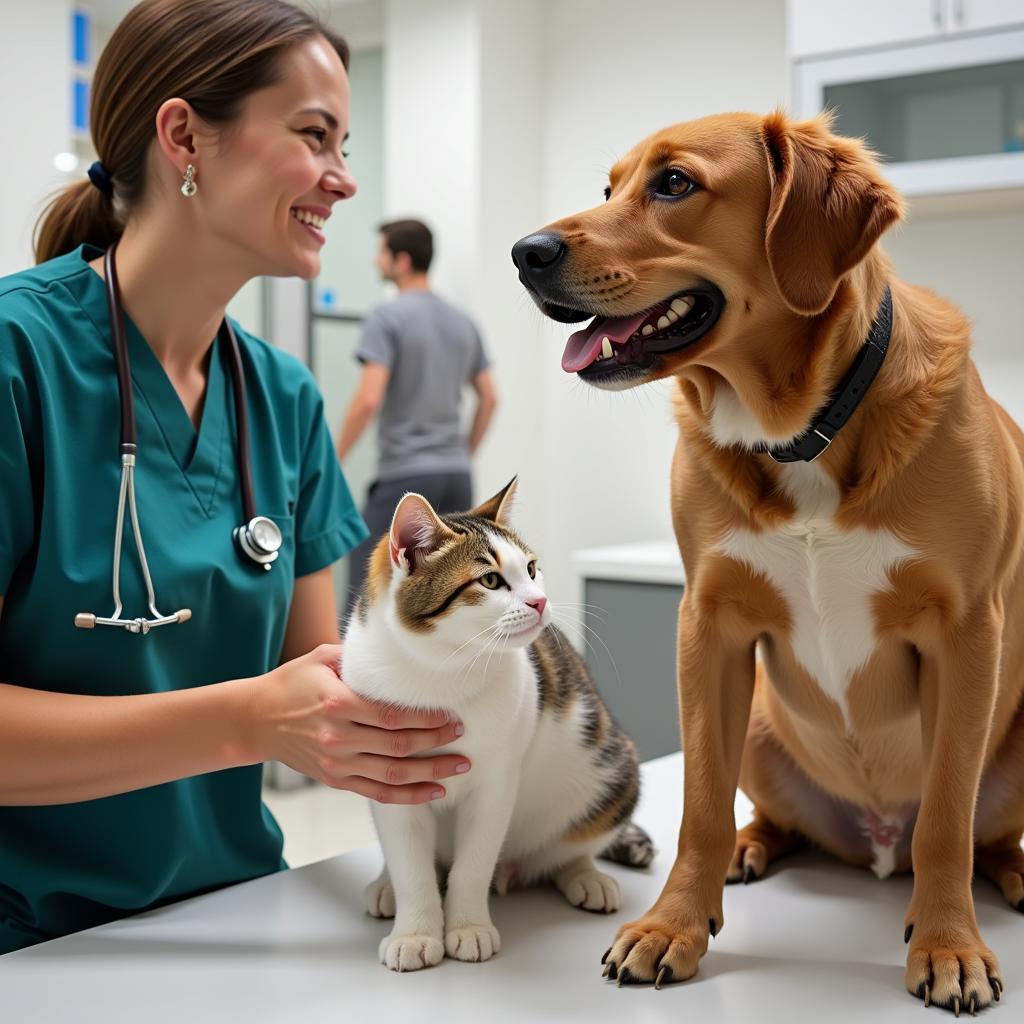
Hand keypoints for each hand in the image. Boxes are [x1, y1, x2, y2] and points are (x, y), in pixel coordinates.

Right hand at [242, 644, 468, 803]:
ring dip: (431, 772)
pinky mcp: (336, 779)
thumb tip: (398, 650)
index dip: (425, 719)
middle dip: (437, 742)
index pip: (391, 715)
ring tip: (460, 766)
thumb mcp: (321, 658)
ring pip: (393, 773)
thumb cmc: (291, 683)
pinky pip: (378, 792)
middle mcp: (338, 737)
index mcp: (337, 703)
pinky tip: (433, 791)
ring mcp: (337, 762)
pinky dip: (408, 795)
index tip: (451, 715)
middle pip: (398, 745)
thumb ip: (359, 657)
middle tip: (463, 735)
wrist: (255, 720)